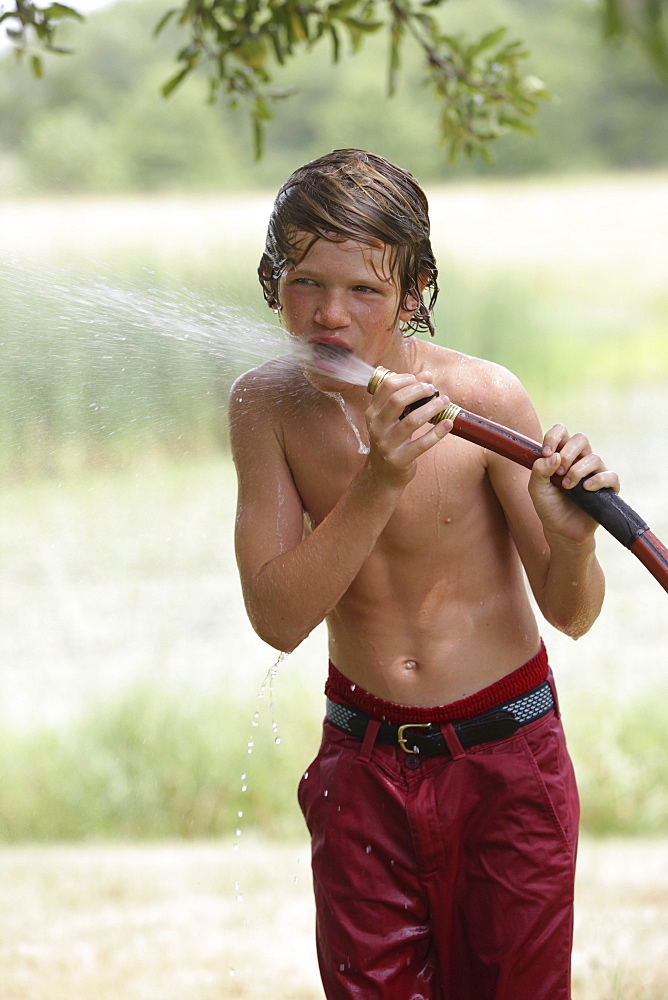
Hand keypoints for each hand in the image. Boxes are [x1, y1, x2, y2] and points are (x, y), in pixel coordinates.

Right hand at [365, 369, 452, 488]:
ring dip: (432, 408)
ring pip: (412, 421)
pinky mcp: (399, 459)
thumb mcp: (393, 418)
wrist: (382, 475)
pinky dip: (437, 432)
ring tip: (445, 402)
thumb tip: (426, 374)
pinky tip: (448, 423)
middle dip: (419, 390)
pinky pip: (421, 444)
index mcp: (373, 412)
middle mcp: (377, 426)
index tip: (421, 380)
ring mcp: (387, 444)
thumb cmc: (391, 440)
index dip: (406, 378)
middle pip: (397, 400)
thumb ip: (408, 396)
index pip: (386, 386)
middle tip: (433, 390)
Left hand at [529, 423, 619, 544]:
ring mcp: (595, 472)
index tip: (547, 453)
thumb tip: (554, 456)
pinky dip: (597, 480)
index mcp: (561, 455)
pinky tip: (585, 489)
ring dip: (577, 471)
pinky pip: (610, 475)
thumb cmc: (549, 507)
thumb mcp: (536, 489)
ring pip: (594, 457)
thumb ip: (539, 471)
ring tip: (567, 487)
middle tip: (558, 472)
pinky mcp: (607, 487)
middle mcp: (579, 460)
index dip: (554, 436)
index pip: (561, 431)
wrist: (561, 531)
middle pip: (581, 438)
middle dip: (568, 453)